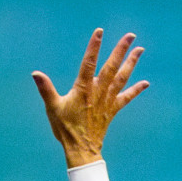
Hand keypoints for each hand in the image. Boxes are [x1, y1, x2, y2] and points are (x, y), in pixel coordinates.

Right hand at [33, 29, 147, 167]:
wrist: (81, 148)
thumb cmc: (65, 128)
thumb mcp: (52, 107)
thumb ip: (46, 89)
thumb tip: (36, 74)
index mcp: (83, 89)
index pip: (89, 63)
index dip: (94, 47)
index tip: (99, 32)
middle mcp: (98, 91)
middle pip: (111, 66)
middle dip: (121, 50)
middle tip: (131, 36)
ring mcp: (107, 100)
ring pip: (122, 78)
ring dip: (131, 63)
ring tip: (140, 50)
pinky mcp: (112, 110)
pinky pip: (126, 97)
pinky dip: (136, 90)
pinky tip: (145, 82)